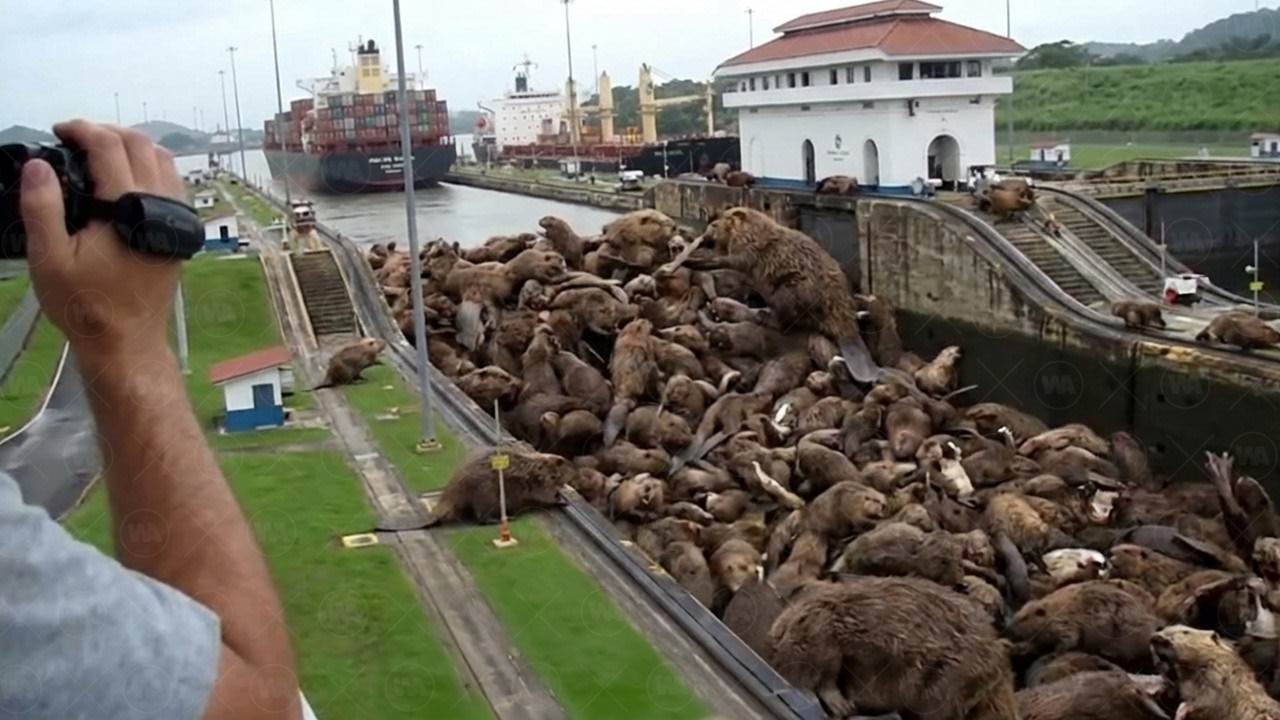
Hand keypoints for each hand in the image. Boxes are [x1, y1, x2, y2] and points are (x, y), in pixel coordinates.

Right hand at [19, 120, 182, 356]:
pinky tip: (125, 178)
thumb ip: (41, 207)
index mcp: (128, 209)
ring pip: (163, 161)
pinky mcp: (179, 232)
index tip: (60, 131)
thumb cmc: (87, 306)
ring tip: (97, 153)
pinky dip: (150, 167)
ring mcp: (175, 219)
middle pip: (141, 145)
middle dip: (106, 132)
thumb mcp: (48, 258)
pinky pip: (172, 184)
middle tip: (76, 138)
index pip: (110, 146)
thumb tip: (37, 166)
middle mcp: (160, 208)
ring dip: (131, 147)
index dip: (82, 129)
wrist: (126, 341)